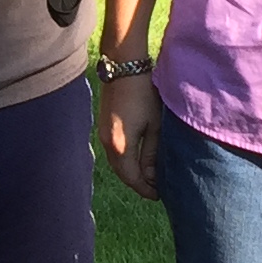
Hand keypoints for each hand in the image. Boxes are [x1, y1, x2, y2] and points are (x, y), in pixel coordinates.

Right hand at [99, 74, 162, 199]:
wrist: (123, 67)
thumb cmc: (144, 94)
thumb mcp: (155, 126)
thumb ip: (152, 154)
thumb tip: (153, 177)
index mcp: (121, 145)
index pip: (132, 178)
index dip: (146, 189)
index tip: (159, 195)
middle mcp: (107, 143)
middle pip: (122, 173)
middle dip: (138, 183)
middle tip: (156, 188)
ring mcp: (102, 134)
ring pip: (117, 163)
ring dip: (131, 171)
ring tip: (150, 175)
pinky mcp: (103, 126)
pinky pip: (114, 151)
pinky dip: (125, 160)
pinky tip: (138, 158)